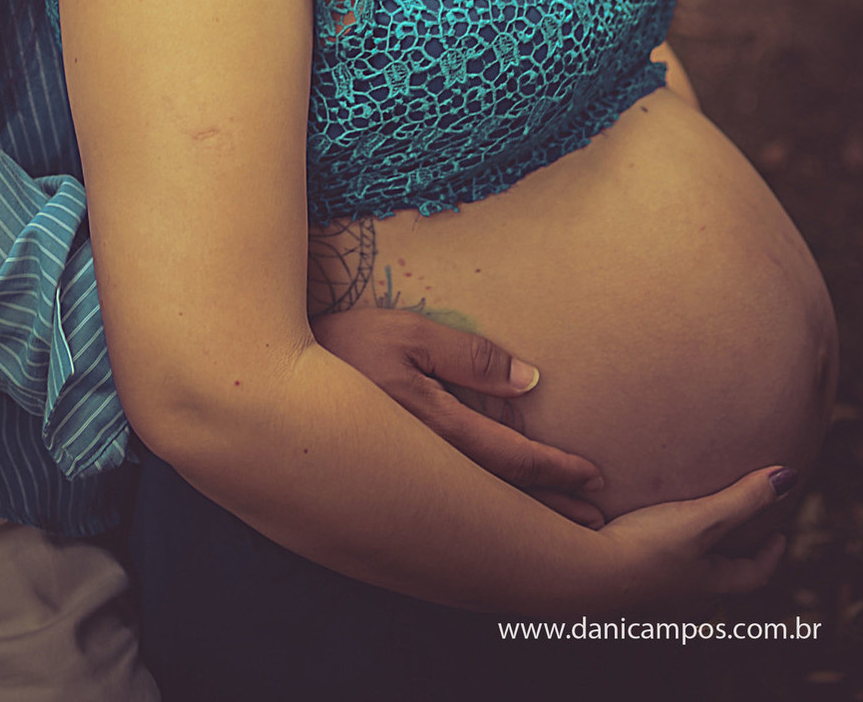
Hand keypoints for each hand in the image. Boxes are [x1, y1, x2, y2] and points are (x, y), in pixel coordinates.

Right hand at [310, 307, 605, 525]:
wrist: (266, 380)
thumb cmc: (341, 344)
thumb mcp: (406, 332)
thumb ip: (468, 356)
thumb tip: (529, 381)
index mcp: (436, 426)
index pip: (511, 458)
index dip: (556, 470)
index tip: (593, 479)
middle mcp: (424, 465)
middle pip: (502, 498)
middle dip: (551, 509)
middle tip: (595, 522)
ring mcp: (402, 482)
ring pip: (475, 511)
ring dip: (523, 522)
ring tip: (561, 529)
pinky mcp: (382, 487)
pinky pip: (443, 510)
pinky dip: (481, 522)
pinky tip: (492, 524)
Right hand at [595, 466, 791, 603]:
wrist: (590, 570)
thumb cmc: (649, 548)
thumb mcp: (702, 520)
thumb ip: (743, 499)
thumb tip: (789, 478)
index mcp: (707, 582)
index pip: (751, 576)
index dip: (769, 557)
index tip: (779, 536)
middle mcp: (682, 591)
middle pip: (716, 579)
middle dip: (728, 558)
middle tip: (735, 530)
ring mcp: (650, 587)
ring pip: (680, 572)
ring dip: (689, 553)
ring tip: (686, 525)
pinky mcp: (621, 572)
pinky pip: (646, 560)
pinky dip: (653, 547)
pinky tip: (638, 526)